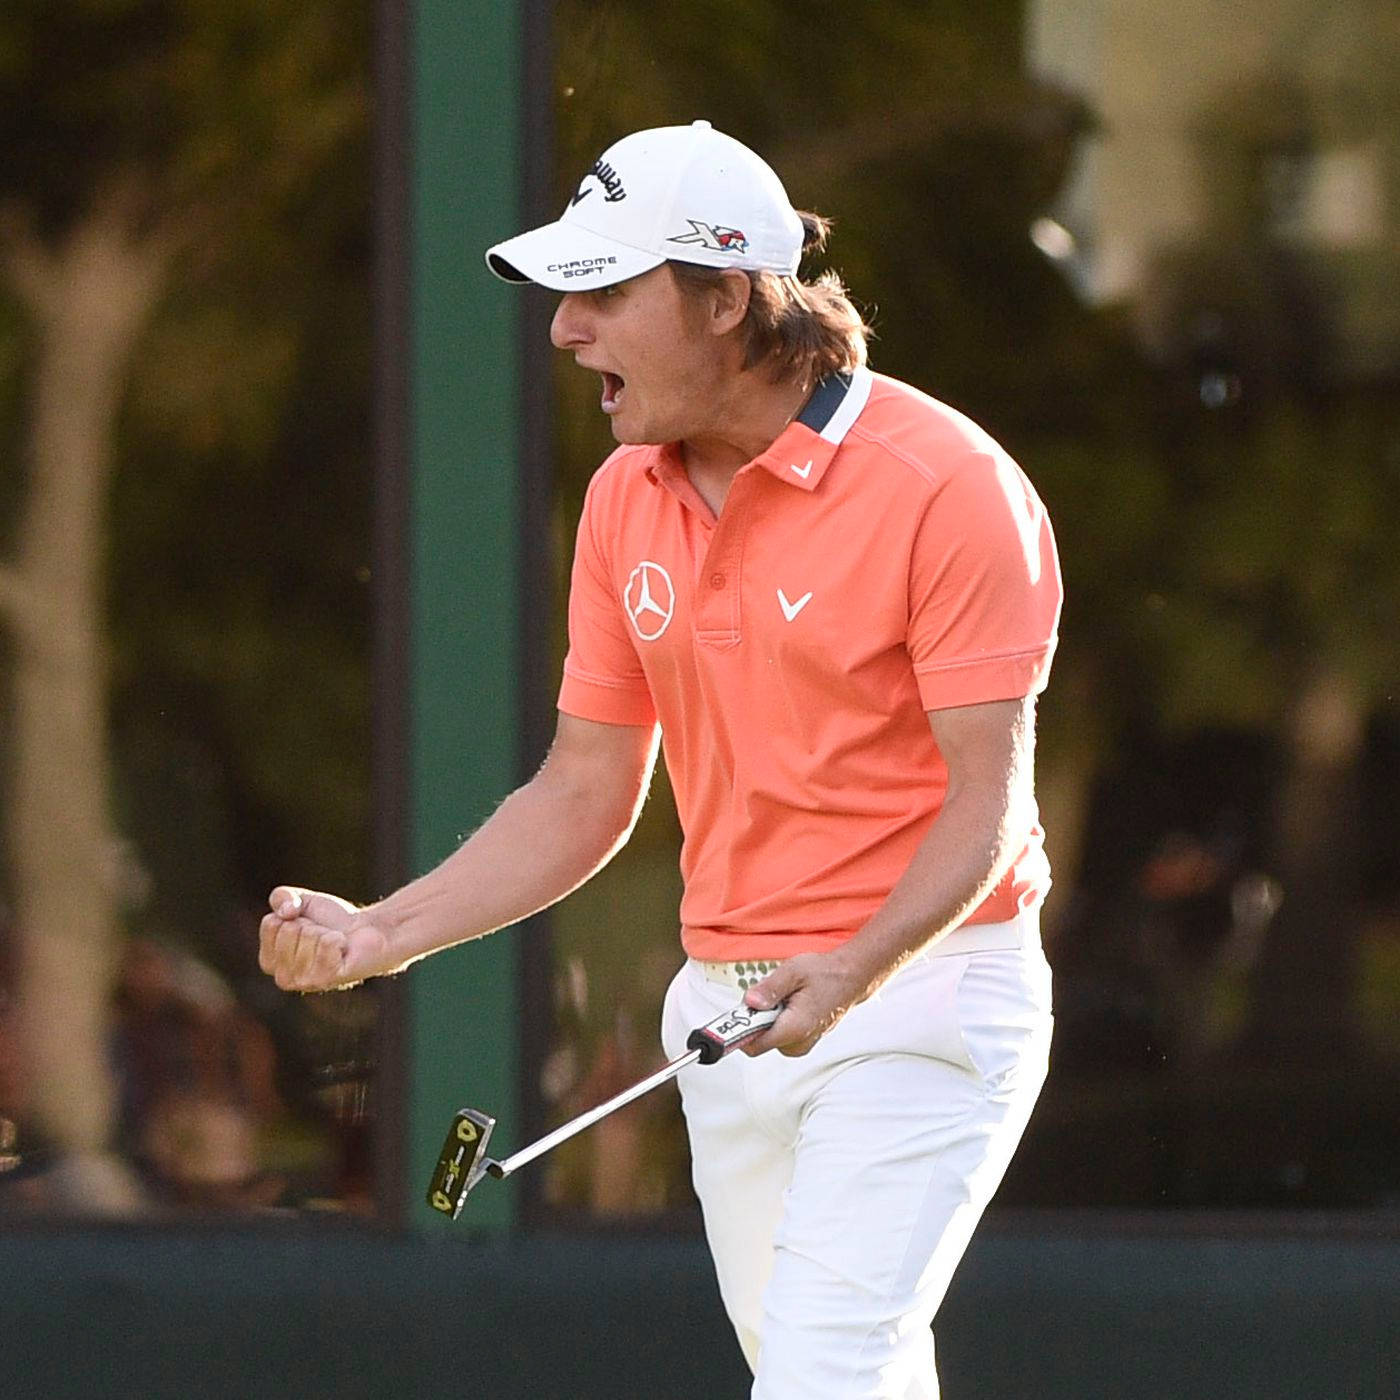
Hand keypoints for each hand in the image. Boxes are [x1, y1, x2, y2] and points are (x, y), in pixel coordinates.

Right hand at [257, 886, 396, 991]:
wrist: (368, 931)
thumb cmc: (331, 921)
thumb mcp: (301, 901)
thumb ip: (281, 897)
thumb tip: (286, 911)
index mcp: (270, 962)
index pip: (271, 924)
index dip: (293, 916)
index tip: (307, 924)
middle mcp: (284, 978)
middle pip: (289, 929)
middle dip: (310, 924)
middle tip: (324, 934)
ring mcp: (306, 982)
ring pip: (309, 935)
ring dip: (326, 932)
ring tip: (335, 942)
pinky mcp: (329, 979)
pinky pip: (327, 943)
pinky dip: (339, 938)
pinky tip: (344, 949)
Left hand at [738, 949, 872, 1057]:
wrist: (851, 977)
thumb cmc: (826, 974)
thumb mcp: (793, 971)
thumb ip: (769, 989)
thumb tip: (749, 1003)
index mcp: (795, 1028)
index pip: (753, 1045)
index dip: (739, 1031)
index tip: (731, 1018)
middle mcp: (799, 1042)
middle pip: (759, 1040)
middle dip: (755, 1019)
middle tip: (766, 996)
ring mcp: (802, 1043)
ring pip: (768, 1037)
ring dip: (767, 1018)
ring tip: (783, 997)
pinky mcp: (803, 1039)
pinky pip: (779, 1034)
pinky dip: (777, 1019)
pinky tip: (789, 1003)